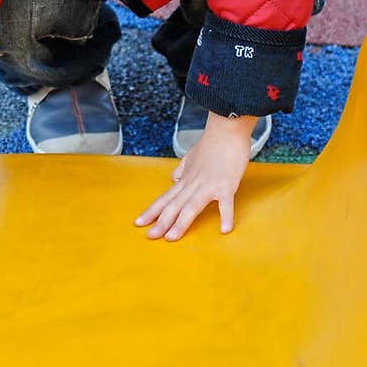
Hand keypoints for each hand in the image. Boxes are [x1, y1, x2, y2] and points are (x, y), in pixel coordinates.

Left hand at [135, 112, 254, 240]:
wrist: (227, 128)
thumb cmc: (212, 143)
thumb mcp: (191, 156)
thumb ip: (182, 169)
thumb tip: (173, 179)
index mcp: (185, 178)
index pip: (165, 198)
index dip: (151, 211)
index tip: (139, 223)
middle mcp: (193, 183)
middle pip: (174, 205)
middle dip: (161, 222)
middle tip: (150, 237)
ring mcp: (209, 185)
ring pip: (192, 206)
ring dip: (181, 223)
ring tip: (172, 238)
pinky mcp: (226, 185)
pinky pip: (226, 203)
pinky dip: (225, 216)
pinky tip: (224, 230)